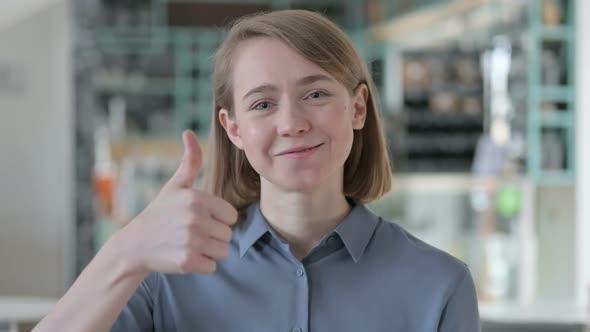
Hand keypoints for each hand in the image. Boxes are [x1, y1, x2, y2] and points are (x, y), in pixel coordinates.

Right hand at [117, 130, 237, 274]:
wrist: (135, 245)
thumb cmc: (160, 213)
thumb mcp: (175, 185)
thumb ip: (190, 161)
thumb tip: (188, 133)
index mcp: (197, 199)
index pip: (231, 215)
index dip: (217, 219)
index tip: (198, 218)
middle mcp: (195, 219)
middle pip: (228, 234)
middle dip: (213, 236)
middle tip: (190, 232)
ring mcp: (191, 241)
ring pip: (223, 251)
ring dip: (209, 251)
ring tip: (188, 243)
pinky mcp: (188, 262)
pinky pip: (212, 266)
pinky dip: (201, 264)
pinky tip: (184, 256)